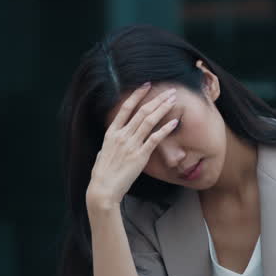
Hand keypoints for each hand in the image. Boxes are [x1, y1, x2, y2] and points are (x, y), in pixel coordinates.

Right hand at [86, 81, 179, 210]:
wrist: (103, 189)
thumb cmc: (101, 174)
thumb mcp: (102, 154)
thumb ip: (110, 145)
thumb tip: (112, 142)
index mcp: (111, 133)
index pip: (126, 108)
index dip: (137, 95)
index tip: (147, 85)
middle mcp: (122, 135)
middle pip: (142, 111)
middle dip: (157, 99)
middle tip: (168, 91)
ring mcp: (131, 145)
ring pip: (149, 121)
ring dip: (162, 108)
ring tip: (172, 100)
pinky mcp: (139, 156)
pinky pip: (154, 139)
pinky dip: (165, 129)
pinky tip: (174, 122)